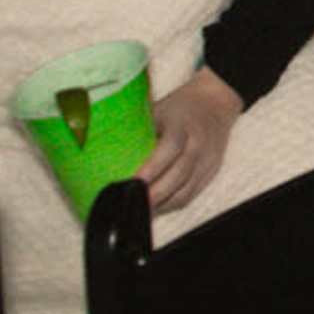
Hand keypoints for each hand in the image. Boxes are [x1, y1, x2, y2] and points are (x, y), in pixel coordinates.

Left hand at [138, 68, 242, 214]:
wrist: (216, 102)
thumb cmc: (179, 107)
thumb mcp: (157, 109)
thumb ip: (136, 129)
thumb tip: (97, 146)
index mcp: (183, 124)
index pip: (170, 148)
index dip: (151, 169)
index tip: (131, 182)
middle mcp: (199, 143)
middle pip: (178, 175)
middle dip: (153, 195)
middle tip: (128, 205)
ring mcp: (208, 159)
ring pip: (186, 190)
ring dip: (162, 204)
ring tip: (138, 211)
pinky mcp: (211, 171)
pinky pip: (191, 194)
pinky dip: (172, 204)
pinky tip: (156, 207)